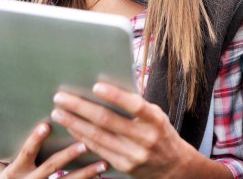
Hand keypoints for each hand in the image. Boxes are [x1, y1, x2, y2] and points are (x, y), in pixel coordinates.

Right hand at [0, 122, 106, 178]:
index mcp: (18, 169)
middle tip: (85, 145)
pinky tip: (102, 177)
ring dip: (87, 173)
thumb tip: (55, 115)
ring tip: (103, 164)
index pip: (27, 152)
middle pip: (51, 167)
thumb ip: (32, 145)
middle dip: (68, 155)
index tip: (46, 126)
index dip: (35, 140)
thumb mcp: (19, 162)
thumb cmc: (20, 172)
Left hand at [50, 83, 198, 178]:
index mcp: (155, 119)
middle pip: (107, 121)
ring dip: (75, 124)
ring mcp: (133, 154)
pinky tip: (72, 129)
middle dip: (81, 108)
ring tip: (59, 113)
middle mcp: (144, 138)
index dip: (115, 95)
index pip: (133, 105)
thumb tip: (109, 91)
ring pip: (98, 137)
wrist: (173, 166)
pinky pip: (98, 150)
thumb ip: (137, 106)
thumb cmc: (161, 132)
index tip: (95, 86)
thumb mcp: (157, 115)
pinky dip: (82, 138)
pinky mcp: (123, 166)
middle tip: (62, 98)